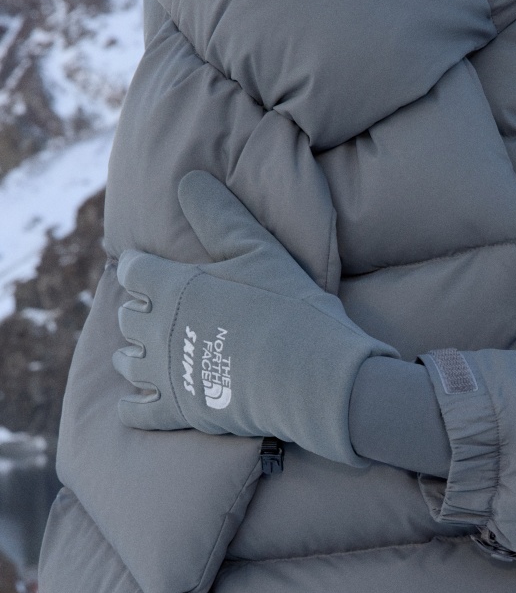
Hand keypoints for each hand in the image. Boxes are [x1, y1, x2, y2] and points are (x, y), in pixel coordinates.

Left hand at [113, 171, 397, 464]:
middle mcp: (157, 329)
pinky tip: (143, 402)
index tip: (150, 268)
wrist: (311, 376)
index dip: (140, 267)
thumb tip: (188, 180)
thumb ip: (219, 215)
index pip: (132, 269)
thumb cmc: (289, 308)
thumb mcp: (258, 251)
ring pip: (128, 362)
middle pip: (127, 316)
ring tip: (148, 354)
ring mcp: (165, 373)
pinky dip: (135, 406)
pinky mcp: (178, 412)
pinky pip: (137, 412)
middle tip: (156, 311)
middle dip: (139, 311)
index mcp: (170, 286)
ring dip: (134, 355)